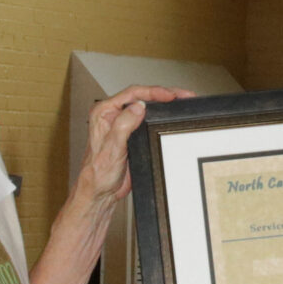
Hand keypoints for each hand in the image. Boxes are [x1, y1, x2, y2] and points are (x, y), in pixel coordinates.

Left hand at [77, 84, 189, 199]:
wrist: (101, 191)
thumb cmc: (98, 173)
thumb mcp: (112, 148)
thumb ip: (123, 124)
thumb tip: (138, 107)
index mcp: (104, 113)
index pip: (132, 94)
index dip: (154, 92)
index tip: (170, 95)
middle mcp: (112, 115)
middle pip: (141, 96)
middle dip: (163, 94)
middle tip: (183, 95)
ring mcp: (122, 123)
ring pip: (146, 106)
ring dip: (164, 104)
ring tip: (181, 101)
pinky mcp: (131, 133)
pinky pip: (148, 119)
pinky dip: (161, 116)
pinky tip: (171, 116)